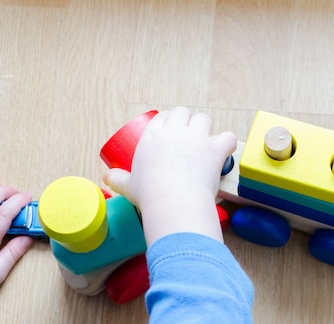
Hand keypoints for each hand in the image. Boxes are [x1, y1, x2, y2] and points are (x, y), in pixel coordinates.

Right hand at [103, 107, 235, 244]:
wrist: (172, 201)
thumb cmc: (149, 194)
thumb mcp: (128, 186)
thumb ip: (117, 179)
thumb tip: (105, 178)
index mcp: (152, 136)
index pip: (162, 118)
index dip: (168, 123)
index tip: (170, 133)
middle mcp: (174, 131)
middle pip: (183, 112)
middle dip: (186, 121)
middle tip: (188, 137)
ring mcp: (196, 138)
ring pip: (204, 119)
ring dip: (205, 129)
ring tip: (205, 143)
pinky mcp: (214, 149)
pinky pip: (227, 137)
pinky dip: (227, 143)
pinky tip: (224, 151)